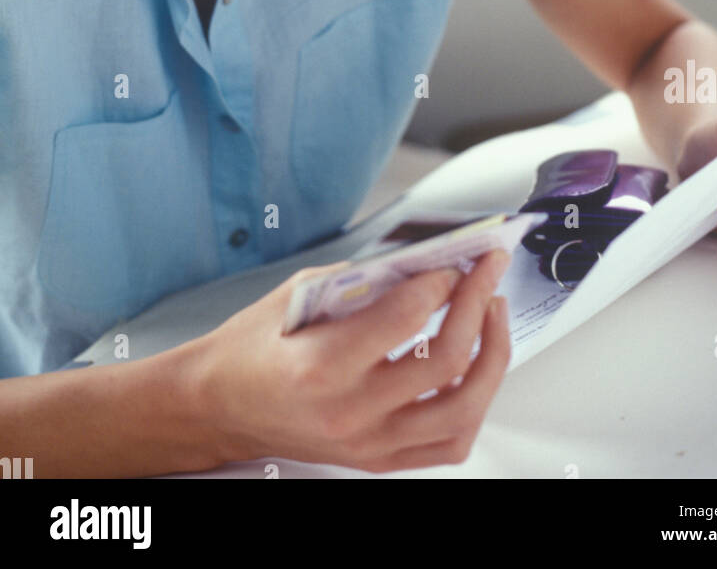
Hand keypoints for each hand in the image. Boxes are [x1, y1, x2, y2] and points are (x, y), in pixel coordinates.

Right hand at [185, 247, 511, 472]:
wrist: (220, 406)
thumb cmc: (252, 348)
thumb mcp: (300, 293)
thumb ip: (364, 278)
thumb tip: (425, 260)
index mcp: (324, 365)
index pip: (407, 317)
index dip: (442, 280)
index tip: (455, 258)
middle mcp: (351, 412)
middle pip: (446, 361)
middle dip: (478, 303)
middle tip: (488, 271)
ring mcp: (369, 444)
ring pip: (462, 409)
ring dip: (491, 356)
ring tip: (493, 314)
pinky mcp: (379, 460)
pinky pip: (449, 443)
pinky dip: (474, 403)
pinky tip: (476, 367)